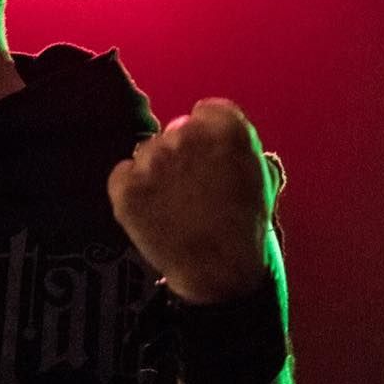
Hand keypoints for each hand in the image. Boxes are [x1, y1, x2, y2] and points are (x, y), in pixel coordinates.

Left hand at [107, 99, 279, 303]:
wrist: (218, 271)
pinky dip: (131, 190)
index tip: (210, 158)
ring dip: (155, 172)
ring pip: (146, 153)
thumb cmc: (246, 228)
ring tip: (173, 206)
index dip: (208, 136)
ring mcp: (151, 160)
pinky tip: (152, 212)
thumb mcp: (261, 178)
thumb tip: (223, 138)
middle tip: (190, 188)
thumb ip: (240, 149)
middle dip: (181, 154)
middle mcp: (185, 135)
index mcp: (226, 127)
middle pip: (174, 131)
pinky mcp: (125, 185)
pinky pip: (122, 175)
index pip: (205, 112)